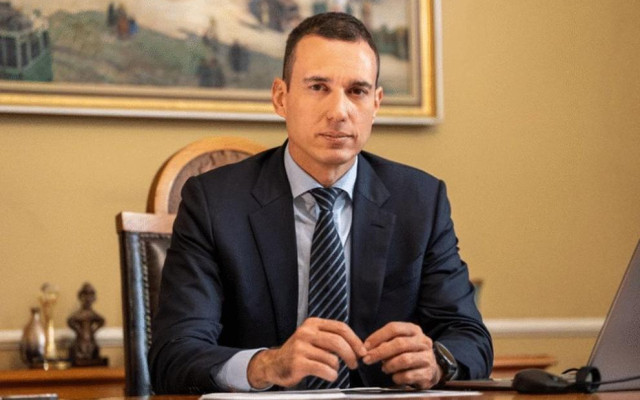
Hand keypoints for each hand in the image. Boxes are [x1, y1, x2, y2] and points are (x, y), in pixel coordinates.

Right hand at [247, 317, 366, 388]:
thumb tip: (357, 346)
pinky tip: (329, 375)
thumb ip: (331, 338)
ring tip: (333, 369)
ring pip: (332, 358)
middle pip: (338, 341)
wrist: (274, 364)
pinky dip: (331, 375)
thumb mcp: (313, 338)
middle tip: (354, 363)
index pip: (340, 327)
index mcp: (312, 324)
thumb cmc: (298, 352)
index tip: (362, 350)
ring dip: (337, 367)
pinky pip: (324, 369)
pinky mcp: (298, 363)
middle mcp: (306, 333)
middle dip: (351, 354)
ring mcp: (301, 348)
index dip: (355, 340)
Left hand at [362, 322, 441, 388]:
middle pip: (399, 343)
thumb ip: (385, 342)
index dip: (377, 337)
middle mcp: (423, 341)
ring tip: (384, 368)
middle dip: (380, 352)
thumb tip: (367, 349)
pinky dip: (397, 377)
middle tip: (367, 359)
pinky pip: (408, 375)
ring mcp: (427, 357)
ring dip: (389, 365)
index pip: (394, 328)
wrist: (430, 369)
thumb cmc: (409, 353)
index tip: (365, 346)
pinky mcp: (428, 373)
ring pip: (404, 359)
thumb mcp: (399, 342)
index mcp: (414, 330)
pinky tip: (394, 376)